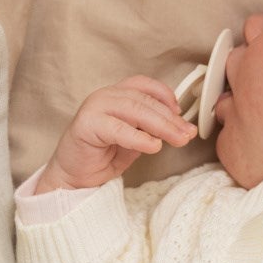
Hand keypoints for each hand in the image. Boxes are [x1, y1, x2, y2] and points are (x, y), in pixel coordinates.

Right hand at [41, 75, 197, 190]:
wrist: (74, 177)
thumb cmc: (102, 156)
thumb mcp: (135, 140)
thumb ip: (152, 130)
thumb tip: (182, 129)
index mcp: (117, 95)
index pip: (145, 86)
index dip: (166, 96)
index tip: (182, 114)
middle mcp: (105, 96)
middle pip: (144, 100)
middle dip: (170, 118)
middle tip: (187, 134)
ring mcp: (94, 108)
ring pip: (134, 110)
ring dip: (161, 126)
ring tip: (178, 140)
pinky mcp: (86, 125)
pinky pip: (118, 129)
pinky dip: (139, 138)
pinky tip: (154, 146)